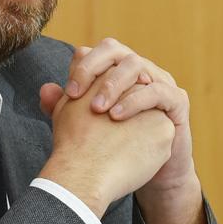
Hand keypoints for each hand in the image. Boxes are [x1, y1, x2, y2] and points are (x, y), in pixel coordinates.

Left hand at [39, 39, 203, 223]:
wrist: (150, 173)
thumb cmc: (115, 146)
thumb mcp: (86, 126)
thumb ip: (64, 108)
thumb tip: (44, 90)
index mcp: (116, 70)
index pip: (96, 52)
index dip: (80, 66)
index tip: (67, 93)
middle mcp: (139, 69)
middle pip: (116, 50)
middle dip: (94, 69)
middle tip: (77, 95)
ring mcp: (160, 81)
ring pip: (137, 64)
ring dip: (114, 84)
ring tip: (98, 109)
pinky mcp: (177, 101)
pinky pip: (159, 90)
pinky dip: (136, 100)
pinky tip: (118, 117)